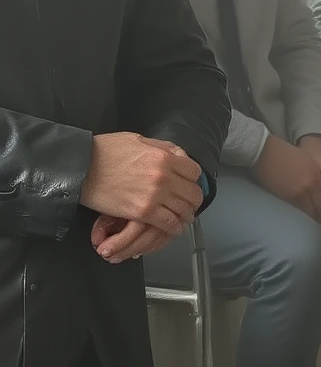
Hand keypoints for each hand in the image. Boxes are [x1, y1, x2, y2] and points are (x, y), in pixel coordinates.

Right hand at [80, 132, 204, 261]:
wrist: (80, 167)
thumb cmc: (103, 152)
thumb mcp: (135, 139)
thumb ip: (161, 147)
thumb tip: (179, 154)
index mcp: (163, 157)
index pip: (194, 171)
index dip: (192, 179)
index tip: (188, 184)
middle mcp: (163, 176)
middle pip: (193, 193)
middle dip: (191, 199)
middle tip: (187, 203)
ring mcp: (154, 196)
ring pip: (184, 210)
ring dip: (185, 214)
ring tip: (181, 216)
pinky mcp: (143, 212)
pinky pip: (169, 224)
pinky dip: (174, 227)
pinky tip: (171, 227)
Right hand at [254, 133, 320, 223]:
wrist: (264, 151)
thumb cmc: (279, 155)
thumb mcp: (303, 163)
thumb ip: (312, 178)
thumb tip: (315, 194)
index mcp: (317, 175)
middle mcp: (313, 184)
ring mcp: (303, 191)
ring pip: (314, 213)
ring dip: (314, 223)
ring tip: (312, 229)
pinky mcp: (291, 197)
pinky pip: (301, 213)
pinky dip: (303, 220)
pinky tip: (301, 224)